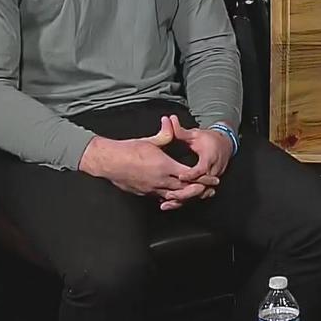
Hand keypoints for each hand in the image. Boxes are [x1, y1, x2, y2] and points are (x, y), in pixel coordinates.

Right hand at [79, 116, 219, 198]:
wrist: (109, 162)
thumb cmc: (128, 150)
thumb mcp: (149, 140)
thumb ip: (164, 134)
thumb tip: (170, 121)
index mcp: (165, 166)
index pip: (190, 175)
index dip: (203, 178)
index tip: (212, 179)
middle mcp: (161, 180)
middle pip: (185, 189)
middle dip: (199, 190)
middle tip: (209, 189)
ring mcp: (152, 189)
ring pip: (175, 197)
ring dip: (187, 196)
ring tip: (196, 194)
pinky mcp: (145, 193)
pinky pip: (163, 198)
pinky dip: (173, 199)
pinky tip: (177, 196)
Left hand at [158, 115, 233, 211]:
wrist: (224, 144)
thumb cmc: (209, 139)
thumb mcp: (195, 134)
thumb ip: (181, 130)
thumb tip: (170, 119)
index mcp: (209, 158)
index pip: (202, 169)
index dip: (192, 174)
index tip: (181, 176)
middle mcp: (213, 170)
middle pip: (200, 186)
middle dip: (185, 192)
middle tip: (169, 195)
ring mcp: (212, 179)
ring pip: (199, 193)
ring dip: (185, 199)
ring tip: (168, 203)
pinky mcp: (210, 184)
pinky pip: (199, 194)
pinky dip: (187, 199)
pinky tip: (174, 203)